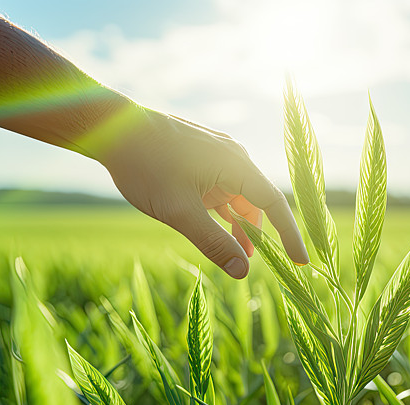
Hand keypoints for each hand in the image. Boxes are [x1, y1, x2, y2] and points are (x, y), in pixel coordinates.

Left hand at [99, 106, 308, 277]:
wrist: (108, 127)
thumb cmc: (146, 166)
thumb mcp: (180, 212)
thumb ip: (214, 243)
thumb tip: (243, 271)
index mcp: (236, 165)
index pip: (274, 204)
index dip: (289, 234)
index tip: (301, 260)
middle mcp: (232, 157)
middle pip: (257, 202)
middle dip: (259, 233)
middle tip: (254, 263)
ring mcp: (216, 155)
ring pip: (238, 196)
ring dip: (238, 224)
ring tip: (233, 251)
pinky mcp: (200, 157)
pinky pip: (221, 189)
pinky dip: (222, 211)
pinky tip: (214, 227)